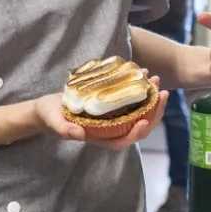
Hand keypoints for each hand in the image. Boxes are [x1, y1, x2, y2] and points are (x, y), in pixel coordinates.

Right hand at [33, 75, 168, 149]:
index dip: (136, 133)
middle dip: (153, 111)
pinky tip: (142, 72)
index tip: (145, 120)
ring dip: (150, 96)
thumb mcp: (55, 123)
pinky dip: (137, 86)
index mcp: (100, 136)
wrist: (49, 107)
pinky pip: (130, 97)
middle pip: (138, 125)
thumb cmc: (51, 117)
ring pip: (138, 110)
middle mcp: (111, 128)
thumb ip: (66, 130)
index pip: (123, 140)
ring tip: (155, 78)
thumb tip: (80, 135)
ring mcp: (114, 115)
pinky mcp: (112, 103)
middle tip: (162, 93)